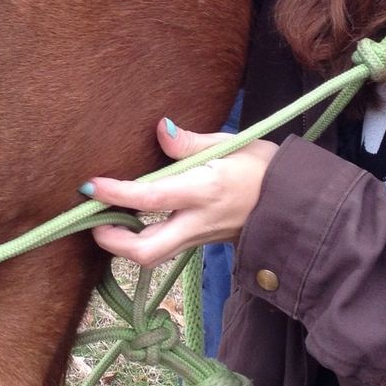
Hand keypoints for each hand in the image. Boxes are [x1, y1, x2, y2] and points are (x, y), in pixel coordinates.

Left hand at [84, 118, 277, 268]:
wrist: (294, 201)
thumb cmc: (262, 167)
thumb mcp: (231, 144)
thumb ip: (190, 142)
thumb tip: (160, 128)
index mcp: (205, 191)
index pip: (152, 199)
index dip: (117, 194)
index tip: (91, 186)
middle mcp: (198, 222)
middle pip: (147, 251)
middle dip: (112, 242)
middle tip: (93, 221)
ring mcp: (198, 238)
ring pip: (153, 257)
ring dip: (123, 245)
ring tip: (106, 220)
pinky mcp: (199, 244)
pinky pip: (164, 250)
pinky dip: (140, 241)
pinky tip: (129, 222)